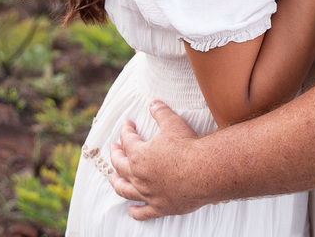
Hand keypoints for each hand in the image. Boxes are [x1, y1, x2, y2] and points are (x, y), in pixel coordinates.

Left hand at [108, 100, 206, 220]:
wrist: (203, 172)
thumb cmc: (188, 147)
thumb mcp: (173, 123)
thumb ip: (160, 112)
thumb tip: (153, 102)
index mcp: (139, 155)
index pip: (127, 140)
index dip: (126, 130)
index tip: (128, 124)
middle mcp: (138, 176)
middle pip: (120, 165)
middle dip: (115, 155)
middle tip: (113, 148)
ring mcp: (147, 193)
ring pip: (125, 190)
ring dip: (116, 183)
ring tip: (112, 178)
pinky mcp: (159, 207)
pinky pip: (143, 212)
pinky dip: (135, 212)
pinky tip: (131, 211)